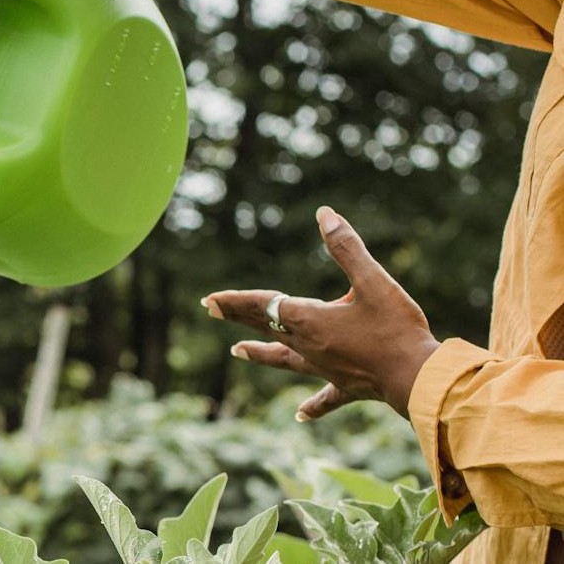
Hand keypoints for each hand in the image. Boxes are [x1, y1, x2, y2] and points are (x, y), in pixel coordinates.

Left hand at [201, 206, 440, 419]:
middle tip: (211, 309)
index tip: (210, 300)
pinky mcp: (347, 386)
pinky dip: (311, 405)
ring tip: (237, 351)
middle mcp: (309, 346)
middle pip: (266, 326)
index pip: (264, 305)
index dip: (236, 301)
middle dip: (238, 316)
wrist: (420, 379)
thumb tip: (324, 214)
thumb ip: (347, 248)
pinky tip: (299, 415)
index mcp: (310, 320)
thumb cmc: (396, 329)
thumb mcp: (373, 281)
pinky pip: (324, 396)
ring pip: (284, 358)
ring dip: (260, 353)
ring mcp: (325, 368)